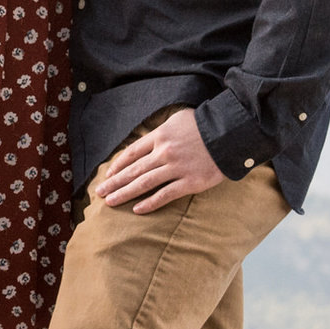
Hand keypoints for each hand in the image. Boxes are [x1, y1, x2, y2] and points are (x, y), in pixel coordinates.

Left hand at [94, 109, 226, 212]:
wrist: (229, 133)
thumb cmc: (205, 124)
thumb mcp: (178, 119)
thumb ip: (162, 131)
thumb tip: (149, 140)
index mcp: (160, 136)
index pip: (132, 152)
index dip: (118, 165)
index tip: (108, 174)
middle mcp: (164, 152)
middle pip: (133, 170)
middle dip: (114, 182)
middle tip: (100, 192)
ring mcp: (176, 168)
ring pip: (144, 183)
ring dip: (125, 193)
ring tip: (110, 202)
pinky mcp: (190, 182)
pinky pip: (165, 195)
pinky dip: (150, 203)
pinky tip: (137, 209)